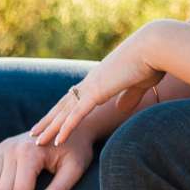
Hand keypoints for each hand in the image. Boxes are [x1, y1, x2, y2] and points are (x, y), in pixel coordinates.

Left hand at [27, 31, 168, 157]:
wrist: (154, 48)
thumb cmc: (151, 64)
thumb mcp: (138, 84)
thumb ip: (128, 97)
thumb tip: (120, 109)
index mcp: (100, 79)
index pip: (75, 97)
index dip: (63, 110)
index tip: (53, 120)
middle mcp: (91, 81)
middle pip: (64, 105)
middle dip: (49, 120)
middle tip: (35, 133)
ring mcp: (92, 86)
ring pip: (65, 112)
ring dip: (50, 128)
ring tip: (37, 141)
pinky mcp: (97, 92)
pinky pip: (77, 114)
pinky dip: (66, 128)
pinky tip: (56, 141)